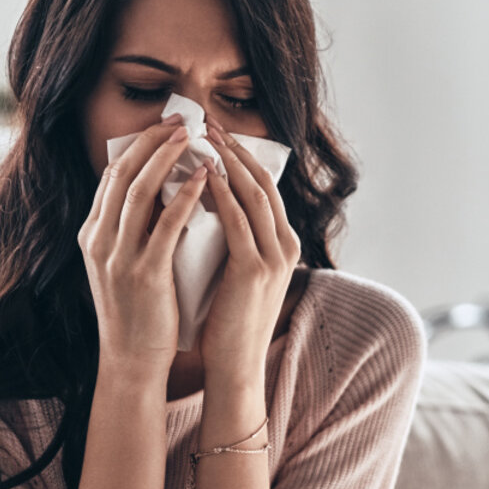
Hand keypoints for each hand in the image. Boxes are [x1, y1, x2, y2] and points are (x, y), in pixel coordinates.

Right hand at [78, 115, 210, 368]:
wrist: (131, 360)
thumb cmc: (136, 311)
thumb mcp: (123, 263)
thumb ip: (134, 229)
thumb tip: (163, 189)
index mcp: (91, 235)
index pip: (111, 176)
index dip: (138, 146)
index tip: (164, 126)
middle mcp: (98, 240)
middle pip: (122, 173)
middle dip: (152, 141)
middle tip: (181, 120)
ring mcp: (118, 256)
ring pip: (140, 191)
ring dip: (168, 157)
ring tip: (194, 137)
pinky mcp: (143, 273)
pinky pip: (165, 224)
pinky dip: (185, 195)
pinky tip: (205, 178)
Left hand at [196, 118, 300, 382]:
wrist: (235, 365)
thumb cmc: (228, 321)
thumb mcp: (238, 272)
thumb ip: (235, 240)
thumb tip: (207, 203)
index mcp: (284, 245)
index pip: (266, 188)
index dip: (243, 157)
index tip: (217, 134)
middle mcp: (286, 246)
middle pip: (264, 183)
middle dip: (236, 150)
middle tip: (209, 123)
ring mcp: (275, 258)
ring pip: (253, 195)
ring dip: (228, 162)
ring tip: (204, 138)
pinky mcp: (254, 270)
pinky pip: (237, 221)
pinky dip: (221, 194)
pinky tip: (202, 175)